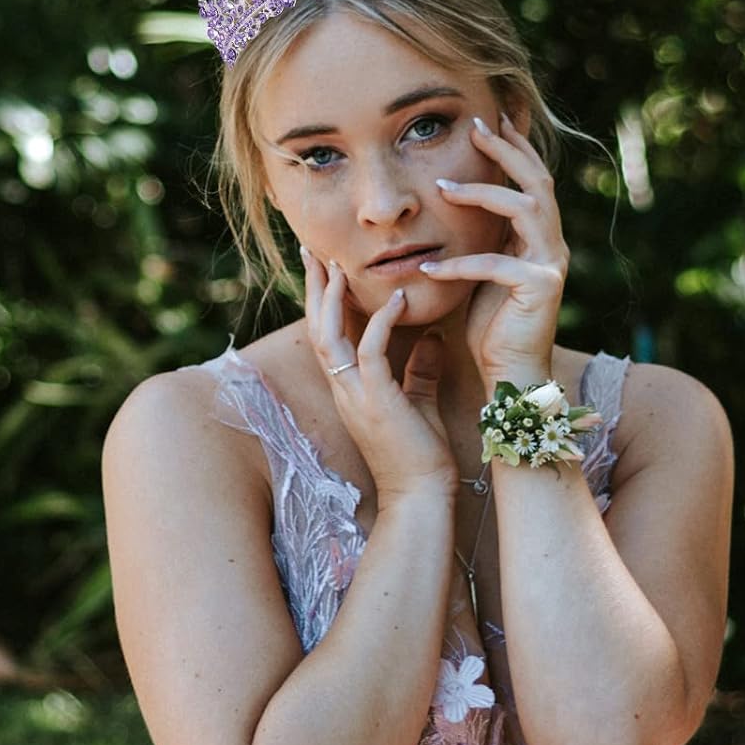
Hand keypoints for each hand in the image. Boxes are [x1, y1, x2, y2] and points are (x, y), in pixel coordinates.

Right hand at [302, 247, 456, 501]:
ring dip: (333, 296)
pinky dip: (381, 320)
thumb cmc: (422, 456)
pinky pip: (369, 350)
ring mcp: (355, 395)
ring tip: (336, 262)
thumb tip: (433, 337)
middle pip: (316, 327)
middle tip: (311, 248)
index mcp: (350, 388)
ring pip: (330, 335)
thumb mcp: (420, 402)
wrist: (424, 495)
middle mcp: (344, 388)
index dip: (322, 299)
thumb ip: (421, 369)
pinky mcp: (375, 400)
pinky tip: (396, 297)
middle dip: (314, 287)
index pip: (327, 334)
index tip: (324, 266)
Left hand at [421, 111, 568, 388]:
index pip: (531, 181)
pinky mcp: (540, 289)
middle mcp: (552, 246)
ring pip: (524, 209)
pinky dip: (460, 264)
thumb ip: (481, 240)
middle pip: (536, 182)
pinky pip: (496, 265)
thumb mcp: (482, 273)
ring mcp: (551, 265)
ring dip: (482, 193)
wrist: (511, 376)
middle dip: (507, 150)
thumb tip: (455, 201)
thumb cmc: (492, 328)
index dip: (514, 147)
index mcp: (539, 238)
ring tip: (442, 187)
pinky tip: (429, 265)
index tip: (488, 119)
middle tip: (476, 125)